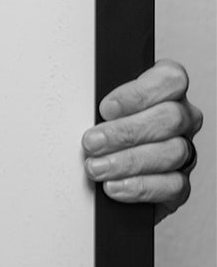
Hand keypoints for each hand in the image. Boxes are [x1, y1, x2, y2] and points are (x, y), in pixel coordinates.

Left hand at [83, 59, 198, 218]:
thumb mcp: (98, 111)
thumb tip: (82, 110)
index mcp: (166, 93)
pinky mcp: (179, 183)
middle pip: (171, 118)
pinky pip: (172, 185)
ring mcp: (183, 151)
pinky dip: (139, 187)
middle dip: (126, 132)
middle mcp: (181, 119)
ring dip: (128, 162)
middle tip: (92, 142)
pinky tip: (114, 186)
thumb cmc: (101, 133)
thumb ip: (101, 106)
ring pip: (172, 152)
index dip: (140, 93)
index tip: (106, 108)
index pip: (170, 79)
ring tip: (96, 168)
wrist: (102, 174)